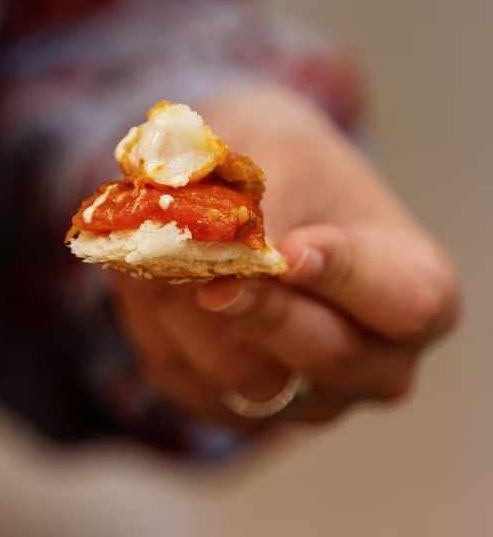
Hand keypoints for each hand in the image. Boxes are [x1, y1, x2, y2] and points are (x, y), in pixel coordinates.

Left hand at [112, 84, 460, 431]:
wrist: (232, 188)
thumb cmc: (278, 162)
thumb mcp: (276, 156)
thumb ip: (262, 208)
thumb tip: (229, 254)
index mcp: (416, 287)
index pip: (407, 304)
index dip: (343, 279)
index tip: (288, 249)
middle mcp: (376, 360)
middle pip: (327, 355)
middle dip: (258, 306)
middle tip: (208, 271)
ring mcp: (309, 397)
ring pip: (245, 377)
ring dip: (188, 312)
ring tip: (161, 253)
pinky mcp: (238, 411)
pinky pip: (188, 382)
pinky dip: (157, 328)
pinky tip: (152, 282)